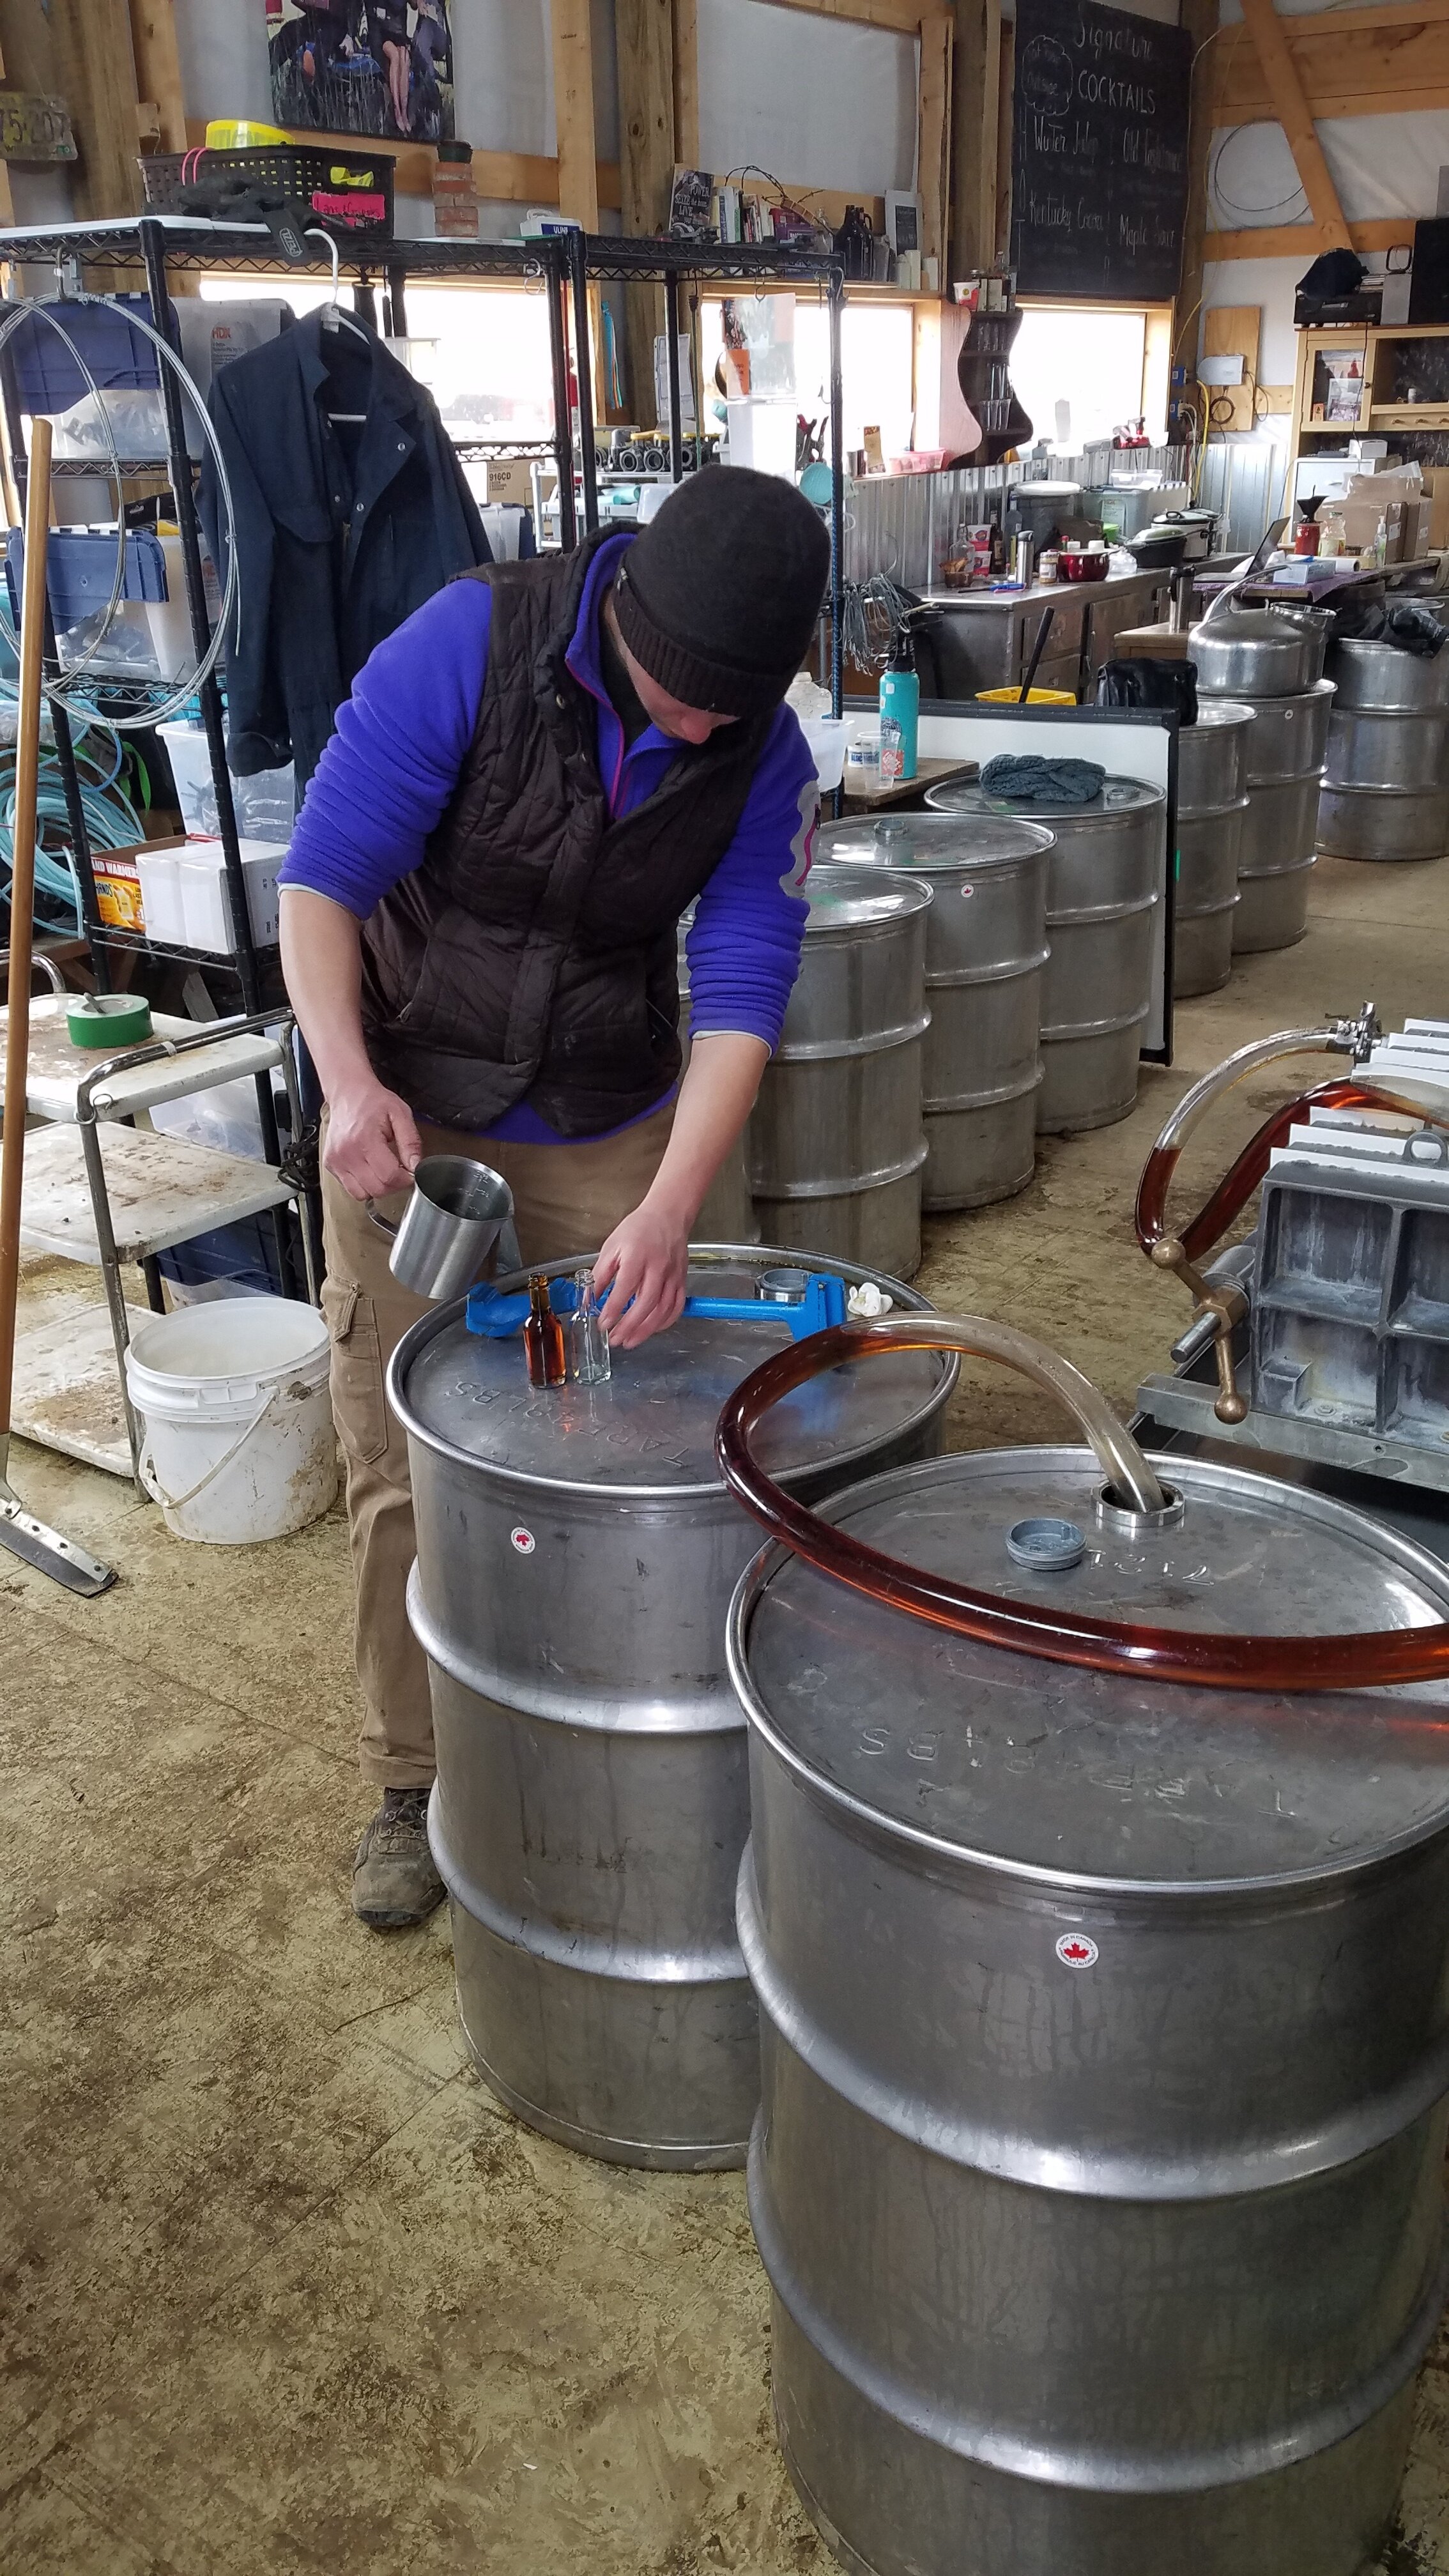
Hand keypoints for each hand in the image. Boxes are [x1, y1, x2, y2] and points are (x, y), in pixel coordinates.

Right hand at [323, 1079, 421, 1200]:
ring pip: (362, 1194)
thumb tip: (416, 1166)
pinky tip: (369, 1169)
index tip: (409, 1171)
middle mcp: (347, 1153)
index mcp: (365, 1139)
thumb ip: (411, 1141)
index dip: (405, 1178)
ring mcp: (336, 1161)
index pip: (389, 1176)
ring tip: (383, 1169)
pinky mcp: (330, 1164)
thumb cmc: (373, 1101)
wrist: (347, 1093)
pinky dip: (363, 1185)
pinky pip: (351, 1188)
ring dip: (378, 1187)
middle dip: (394, 1184)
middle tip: (399, 1170)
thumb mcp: (400, 1114)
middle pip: (377, 1189)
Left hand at [593, 1197, 690, 1350]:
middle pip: (646, 1304)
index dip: (613, 1309)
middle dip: (629, 1326)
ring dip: (646, 1330)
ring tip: (630, 1341)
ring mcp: (673, 1276)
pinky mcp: (682, 1280)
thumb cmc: (638, 1229)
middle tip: (615, 1339)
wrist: (667, 1216)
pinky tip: (652, 1330)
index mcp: (637, 1257)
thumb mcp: (611, 1247)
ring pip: (663, 1309)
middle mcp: (658, 1268)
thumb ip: (601, 1274)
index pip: (625, 1288)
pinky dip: (665, 1322)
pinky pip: (677, 1306)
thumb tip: (590, 1298)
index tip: (603, 1324)